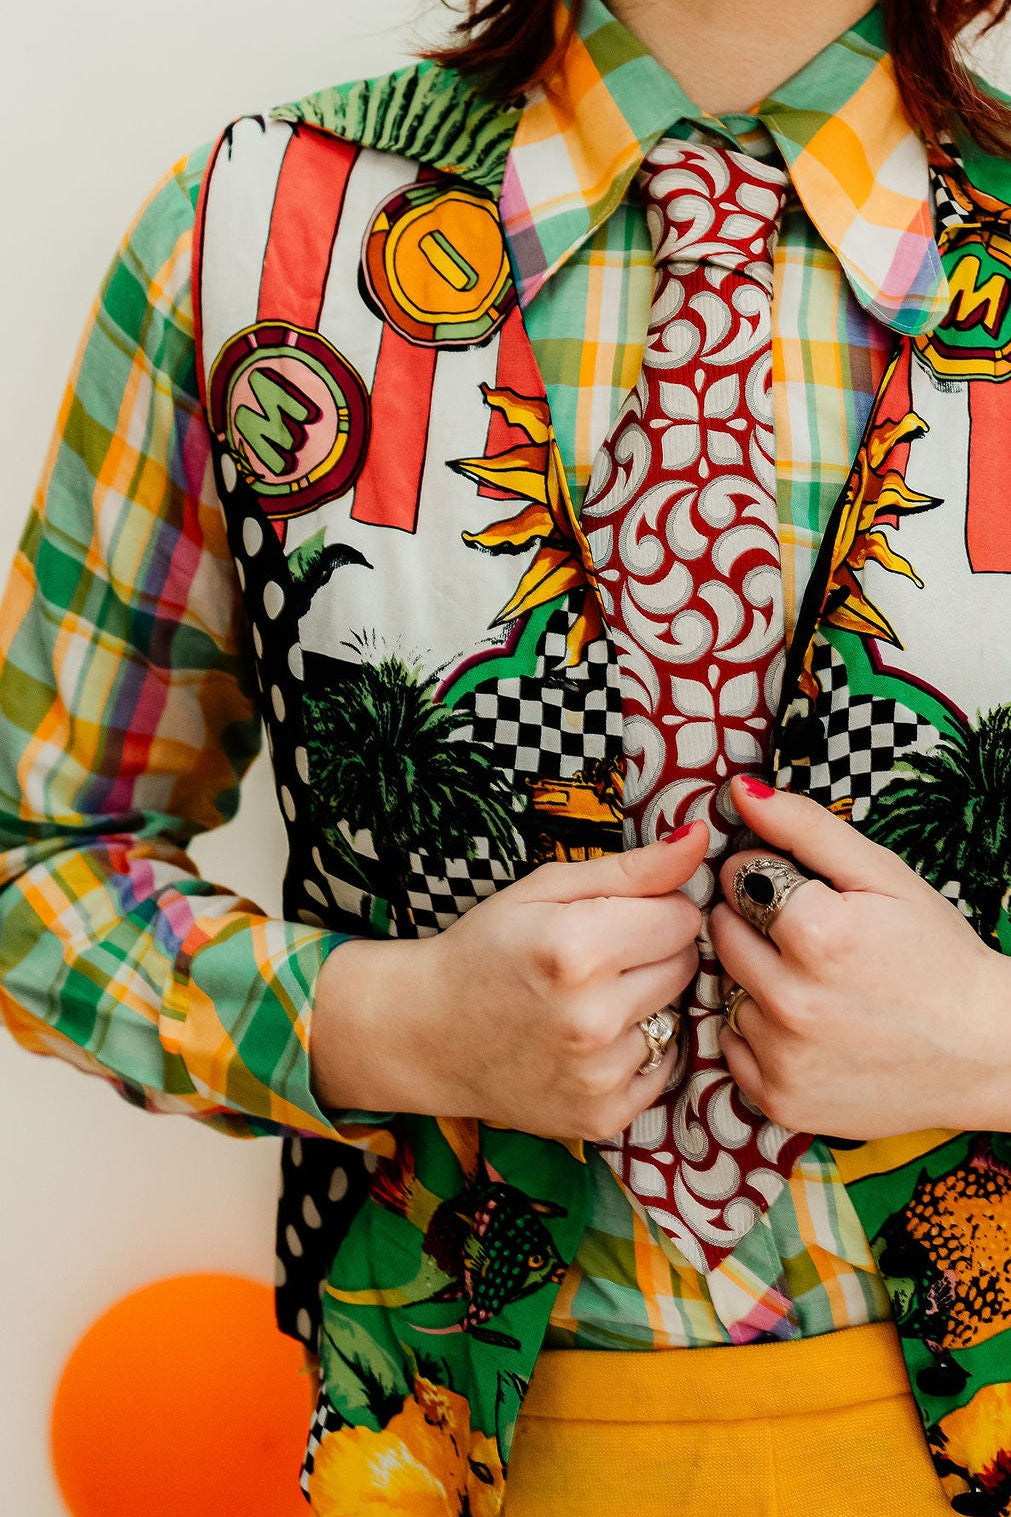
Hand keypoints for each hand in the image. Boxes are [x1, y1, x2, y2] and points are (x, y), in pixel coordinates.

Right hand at [312, 822, 708, 1140]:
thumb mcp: (545, 890)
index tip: (616, 917)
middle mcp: (591, 1018)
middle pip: (685, 965)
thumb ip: (632, 868)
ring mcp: (598, 1075)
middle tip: (599, 958)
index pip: (682, 918)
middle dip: (653, 953)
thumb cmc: (486, 949)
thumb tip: (699, 839)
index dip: (653, 910)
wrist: (427, 1034)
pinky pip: (664, 1067)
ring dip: (645, 1004)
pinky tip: (590, 1040)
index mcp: (576, 949)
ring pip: (676, 1016)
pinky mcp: (602, 1116)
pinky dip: (638, 1051)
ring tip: (588, 1001)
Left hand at [710, 776, 1010, 1139]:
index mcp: (816, 933)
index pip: (735, 879)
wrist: (985, 1052)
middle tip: (808, 940)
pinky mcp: (779, 1099)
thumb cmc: (936, 955)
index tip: (799, 896)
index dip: (764, 880)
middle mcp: (791, 1000)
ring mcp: (783, 1057)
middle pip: (721, 934)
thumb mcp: (884, 876)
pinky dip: (757, 1033)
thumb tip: (739, 792)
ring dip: (753, 981)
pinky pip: (732, 1045)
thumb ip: (804, 828)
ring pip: (725, 990)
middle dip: (753, 928)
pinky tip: (806, 1027)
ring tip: (812, 985)